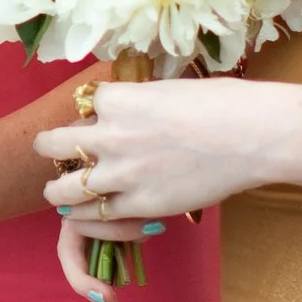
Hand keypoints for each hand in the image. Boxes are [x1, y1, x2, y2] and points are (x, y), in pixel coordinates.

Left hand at [37, 77, 292, 238]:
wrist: (251, 135)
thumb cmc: (223, 103)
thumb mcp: (170, 88)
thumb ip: (142, 99)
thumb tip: (137, 103)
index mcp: (118, 99)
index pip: (82, 103)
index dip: (87, 112)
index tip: (92, 118)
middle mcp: (110, 135)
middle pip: (55, 144)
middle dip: (50, 147)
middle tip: (50, 150)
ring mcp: (121, 173)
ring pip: (64, 187)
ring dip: (57, 188)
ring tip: (56, 191)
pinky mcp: (138, 204)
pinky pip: (94, 213)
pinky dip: (83, 214)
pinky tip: (81, 213)